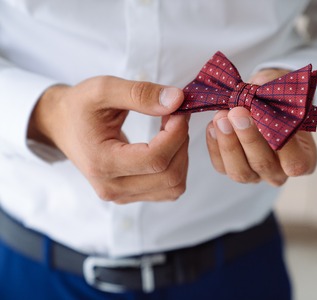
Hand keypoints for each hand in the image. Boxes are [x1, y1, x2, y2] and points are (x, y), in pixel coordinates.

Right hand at [28, 76, 188, 203]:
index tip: (179, 110)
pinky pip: (169, 189)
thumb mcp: (103, 89)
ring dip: (181, 154)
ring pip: (174, 186)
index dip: (177, 134)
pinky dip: (177, 165)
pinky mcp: (131, 195)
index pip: (155, 159)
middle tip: (176, 115)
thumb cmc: (79, 106)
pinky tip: (166, 144)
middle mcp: (111, 187)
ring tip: (170, 129)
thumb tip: (177, 100)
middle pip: (169, 175)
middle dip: (181, 142)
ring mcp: (122, 195)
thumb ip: (140, 93)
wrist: (61, 124)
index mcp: (101, 163)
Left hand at [206, 69, 316, 185]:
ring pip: (240, 171)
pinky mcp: (231, 169)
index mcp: (303, 159)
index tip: (270, 119)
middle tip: (238, 112)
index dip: (284, 146)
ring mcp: (255, 175)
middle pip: (263, 165)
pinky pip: (220, 165)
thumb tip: (258, 86)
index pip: (295, 162)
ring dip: (228, 143)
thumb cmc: (278, 98)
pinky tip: (213, 126)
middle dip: (249, 138)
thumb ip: (273, 88)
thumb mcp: (282, 89)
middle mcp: (279, 173)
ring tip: (221, 117)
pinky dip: (214, 145)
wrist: (261, 103)